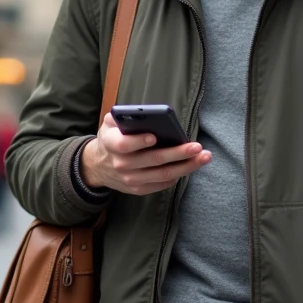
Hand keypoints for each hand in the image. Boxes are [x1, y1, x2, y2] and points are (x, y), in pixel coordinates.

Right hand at [80, 113, 210, 195]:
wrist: (99, 165)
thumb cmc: (112, 138)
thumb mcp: (109, 123)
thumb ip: (122, 115)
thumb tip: (145, 113)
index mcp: (111, 144)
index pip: (124, 145)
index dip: (139, 141)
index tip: (154, 136)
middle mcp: (121, 164)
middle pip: (153, 160)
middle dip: (177, 153)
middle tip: (196, 147)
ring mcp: (130, 179)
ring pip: (162, 174)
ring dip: (186, 167)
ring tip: (203, 157)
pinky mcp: (138, 189)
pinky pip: (162, 184)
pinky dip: (178, 175)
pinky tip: (191, 165)